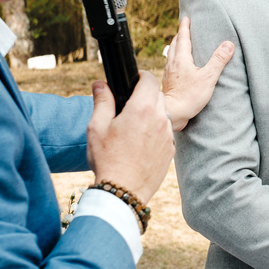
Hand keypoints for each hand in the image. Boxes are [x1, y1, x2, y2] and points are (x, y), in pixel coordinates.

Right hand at [88, 73, 173, 200]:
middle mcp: (160, 119)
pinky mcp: (171, 150)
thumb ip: (102, 101)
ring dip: (152, 114)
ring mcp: (168, 135)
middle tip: (129, 106)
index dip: (140, 77)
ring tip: (134, 128)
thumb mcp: (97, 127)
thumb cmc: (108, 159)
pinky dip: (156, 131)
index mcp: (141, 109)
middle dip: (145, 95)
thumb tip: (100, 84)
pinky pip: (166, 132)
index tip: (133, 81)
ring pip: (163, 114)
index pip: (148, 79)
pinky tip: (141, 143)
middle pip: (157, 95)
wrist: (123, 191)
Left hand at [162, 17, 233, 131]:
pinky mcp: (169, 83)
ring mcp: (169, 73)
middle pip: (175, 44)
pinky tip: (179, 65)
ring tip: (181, 44)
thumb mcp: (208, 77)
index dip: (185, 27)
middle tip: (184, 28)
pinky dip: (175, 59)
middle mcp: (172, 63)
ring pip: (171, 54)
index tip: (186, 18)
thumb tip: (228, 44)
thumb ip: (218, 60)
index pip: (183, 37)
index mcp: (181, 59)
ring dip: (176, 46)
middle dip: (180, 35)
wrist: (173, 113)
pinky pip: (171, 65)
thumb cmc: (190, 96)